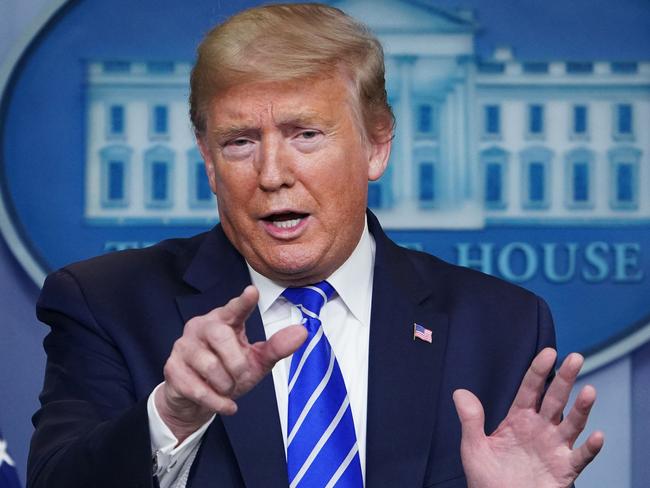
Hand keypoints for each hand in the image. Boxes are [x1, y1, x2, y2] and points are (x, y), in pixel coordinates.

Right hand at [155, 285, 306, 441]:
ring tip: (227, 387)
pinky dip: (218, 402)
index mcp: (224, 320)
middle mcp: (201, 327)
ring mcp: (183, 346)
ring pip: (210, 366)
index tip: (252, 292)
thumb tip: (302, 332)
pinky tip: (226, 404)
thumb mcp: (256, 361)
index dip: (243, 302)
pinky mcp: (172, 369)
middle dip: (237, 364)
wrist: (196, 400)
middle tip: (239, 376)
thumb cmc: (228, 372)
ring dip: (226, 385)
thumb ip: (276, 347)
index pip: (235, 308)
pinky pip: (198, 388)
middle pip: (222, 338)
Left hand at [453, 348, 603, 487]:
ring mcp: (554, 448)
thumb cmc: (486, 478)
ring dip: (581, 409)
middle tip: (576, 357)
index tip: (549, 352)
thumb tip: (460, 392)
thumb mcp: (473, 447)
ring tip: (589, 391)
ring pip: (571, 424)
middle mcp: (540, 429)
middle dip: (565, 379)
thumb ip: (470, 420)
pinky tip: (596, 435)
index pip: (530, 389)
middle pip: (555, 399)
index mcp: (519, 419)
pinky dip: (590, 448)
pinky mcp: (564, 470)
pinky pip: (580, 457)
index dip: (539, 371)